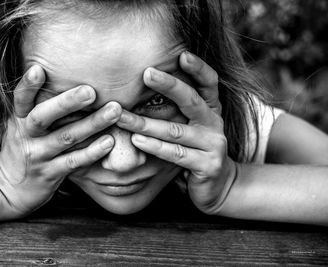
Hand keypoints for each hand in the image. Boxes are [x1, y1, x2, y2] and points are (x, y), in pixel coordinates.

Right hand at [0, 65, 121, 217]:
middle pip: (43, 117)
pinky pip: (73, 162)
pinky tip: (110, 141)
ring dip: (92, 124)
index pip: (20, 99)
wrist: (7, 189)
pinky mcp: (50, 174)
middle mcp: (26, 136)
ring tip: (115, 111)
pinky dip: (92, 151)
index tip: (39, 69)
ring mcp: (38, 156)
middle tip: (91, 91)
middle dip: (67, 103)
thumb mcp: (20, 125)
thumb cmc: (23, 148)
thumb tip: (56, 74)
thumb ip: (35, 105)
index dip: (28, 85)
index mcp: (18, 120)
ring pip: (65, 138)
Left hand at [117, 51, 236, 213]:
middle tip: (146, 73)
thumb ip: (176, 109)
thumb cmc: (194, 150)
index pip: (210, 82)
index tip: (182, 54)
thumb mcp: (189, 126)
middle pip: (192, 100)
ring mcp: (213, 145)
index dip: (198, 68)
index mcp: (211, 109)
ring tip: (122, 116)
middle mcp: (215, 123)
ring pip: (176, 130)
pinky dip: (154, 146)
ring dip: (146, 123)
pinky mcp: (207, 165)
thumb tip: (139, 88)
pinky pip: (175, 153)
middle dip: (169, 85)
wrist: (217, 185)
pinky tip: (137, 140)